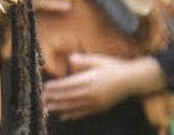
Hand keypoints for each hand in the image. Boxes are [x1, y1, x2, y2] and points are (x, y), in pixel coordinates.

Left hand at [43, 53, 163, 120]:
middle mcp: (91, 93)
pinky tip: (63, 116)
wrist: (132, 80)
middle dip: (54, 98)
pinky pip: (83, 113)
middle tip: (42, 99)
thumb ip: (83, 60)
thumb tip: (70, 58)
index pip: (68, 85)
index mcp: (89, 80)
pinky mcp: (100, 108)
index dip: (56, 87)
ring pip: (74, 106)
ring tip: (48, 108)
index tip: (45, 88)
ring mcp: (95, 102)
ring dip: (60, 107)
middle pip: (68, 96)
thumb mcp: (98, 60)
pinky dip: (72, 115)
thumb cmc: (113, 67)